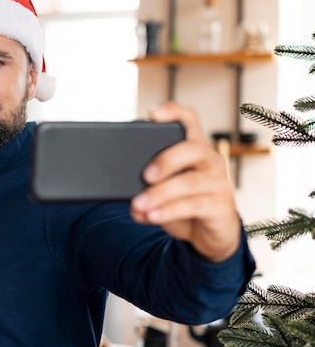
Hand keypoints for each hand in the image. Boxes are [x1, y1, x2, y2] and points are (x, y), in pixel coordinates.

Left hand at [130, 102, 240, 261]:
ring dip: (160, 193)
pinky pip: (193, 205)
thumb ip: (146, 186)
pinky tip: (151, 216)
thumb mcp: (164, 190)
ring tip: (138, 204)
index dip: (174, 112)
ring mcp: (218, 183)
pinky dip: (168, 211)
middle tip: (145, 176)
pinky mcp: (220, 206)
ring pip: (189, 182)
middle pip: (191, 149)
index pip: (189, 121)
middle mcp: (210, 160)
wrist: (209, 234)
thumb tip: (125, 196)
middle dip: (165, 160)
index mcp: (194, 149)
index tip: (153, 113)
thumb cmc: (184, 204)